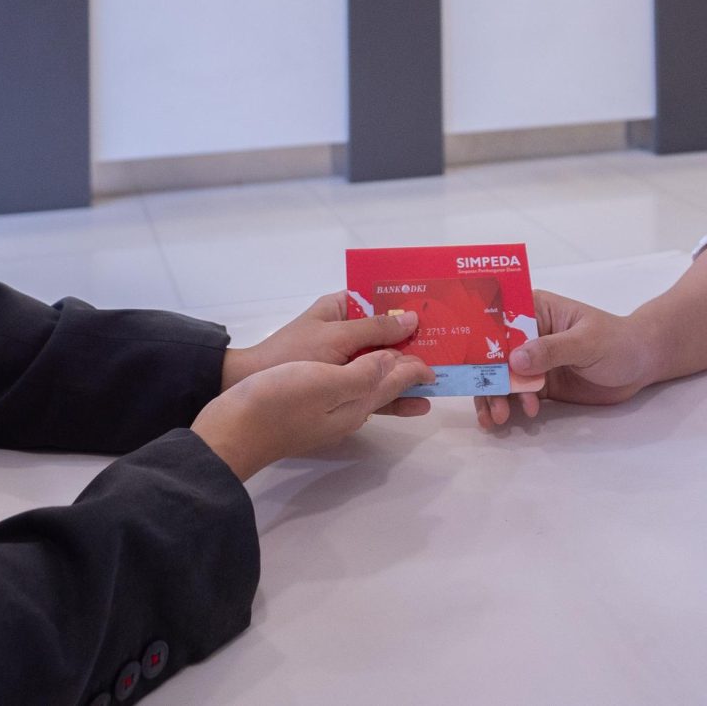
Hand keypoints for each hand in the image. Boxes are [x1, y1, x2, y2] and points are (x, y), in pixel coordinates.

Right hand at [192, 351, 432, 478]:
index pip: (397, 381)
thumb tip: (397, 362)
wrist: (231, 432)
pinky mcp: (305, 409)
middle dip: (405, 368)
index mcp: (356, 403)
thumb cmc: (278, 401)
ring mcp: (325, 414)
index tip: (435, 342)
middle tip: (424, 345)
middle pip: (385, 388)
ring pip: (366, 388)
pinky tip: (351, 362)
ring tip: (398, 353)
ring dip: (384, 370)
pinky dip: (358, 370)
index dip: (417, 362)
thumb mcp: (326, 382)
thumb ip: (365, 372)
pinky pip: (344, 386)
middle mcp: (347, 412)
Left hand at [220, 292, 423, 394]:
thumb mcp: (335, 337)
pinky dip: (395, 396)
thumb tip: (412, 319)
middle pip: (389, 337)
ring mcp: (347, 361)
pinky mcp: (344, 386)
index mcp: (342, 308)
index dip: (408, 308)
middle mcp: (348, 333)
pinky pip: (374, 388)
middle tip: (453, 351)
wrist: (253, 387)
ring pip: (385, 364)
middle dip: (417, 344)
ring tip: (442, 381)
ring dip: (409, 372)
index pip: (381, 302)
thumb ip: (374, 330)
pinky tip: (418, 404)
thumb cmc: (293, 352)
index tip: (438, 315)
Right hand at [473, 289, 659, 428]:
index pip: (499, 319)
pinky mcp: (541, 385)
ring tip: (498, 419)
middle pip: (494, 353)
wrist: (641, 366)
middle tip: (492, 404)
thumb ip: (552, 349)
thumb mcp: (586, 341)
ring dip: (495, 397)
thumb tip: (514, 359)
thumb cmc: (617, 341)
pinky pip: (517, 395)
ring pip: (502, 378)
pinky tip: (506, 420)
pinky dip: (508, 407)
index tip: (465, 362)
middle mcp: (528, 334)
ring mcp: (533, 361)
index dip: (478, 338)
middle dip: (487, 378)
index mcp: (536, 309)